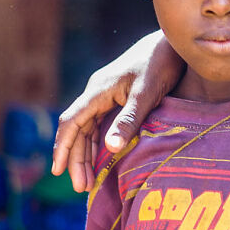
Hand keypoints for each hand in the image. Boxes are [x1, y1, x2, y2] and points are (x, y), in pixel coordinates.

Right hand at [52, 31, 182, 190]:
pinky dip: (98, 144)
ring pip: (88, 129)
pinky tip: (101, 160)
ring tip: (88, 182)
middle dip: (76, 159)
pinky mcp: (117, 98)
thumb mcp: (147, 93)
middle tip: (82, 187)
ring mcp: (106, 95)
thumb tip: (110, 148)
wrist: (172, 42)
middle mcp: (97, 93)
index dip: (62, 147)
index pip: (71, 122)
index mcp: (98, 90)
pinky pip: (99, 125)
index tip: (57, 171)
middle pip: (78, 130)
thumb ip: (129, 119)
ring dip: (86, 154)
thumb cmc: (160, 64)